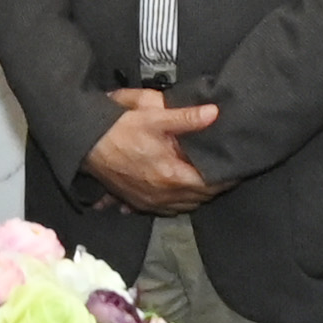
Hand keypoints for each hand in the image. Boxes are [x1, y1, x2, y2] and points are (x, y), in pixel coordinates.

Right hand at [81, 87, 223, 213]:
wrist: (84, 142)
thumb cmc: (118, 129)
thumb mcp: (154, 116)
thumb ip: (187, 117)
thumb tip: (214, 113)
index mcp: (170, 176)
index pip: (210, 185)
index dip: (227, 179)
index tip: (238, 169)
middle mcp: (161, 195)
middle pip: (198, 199)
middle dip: (213, 188)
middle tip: (225, 173)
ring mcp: (146, 201)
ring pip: (181, 207)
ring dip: (194, 197)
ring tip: (204, 181)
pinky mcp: (133, 201)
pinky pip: (161, 209)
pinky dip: (172, 203)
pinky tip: (174, 195)